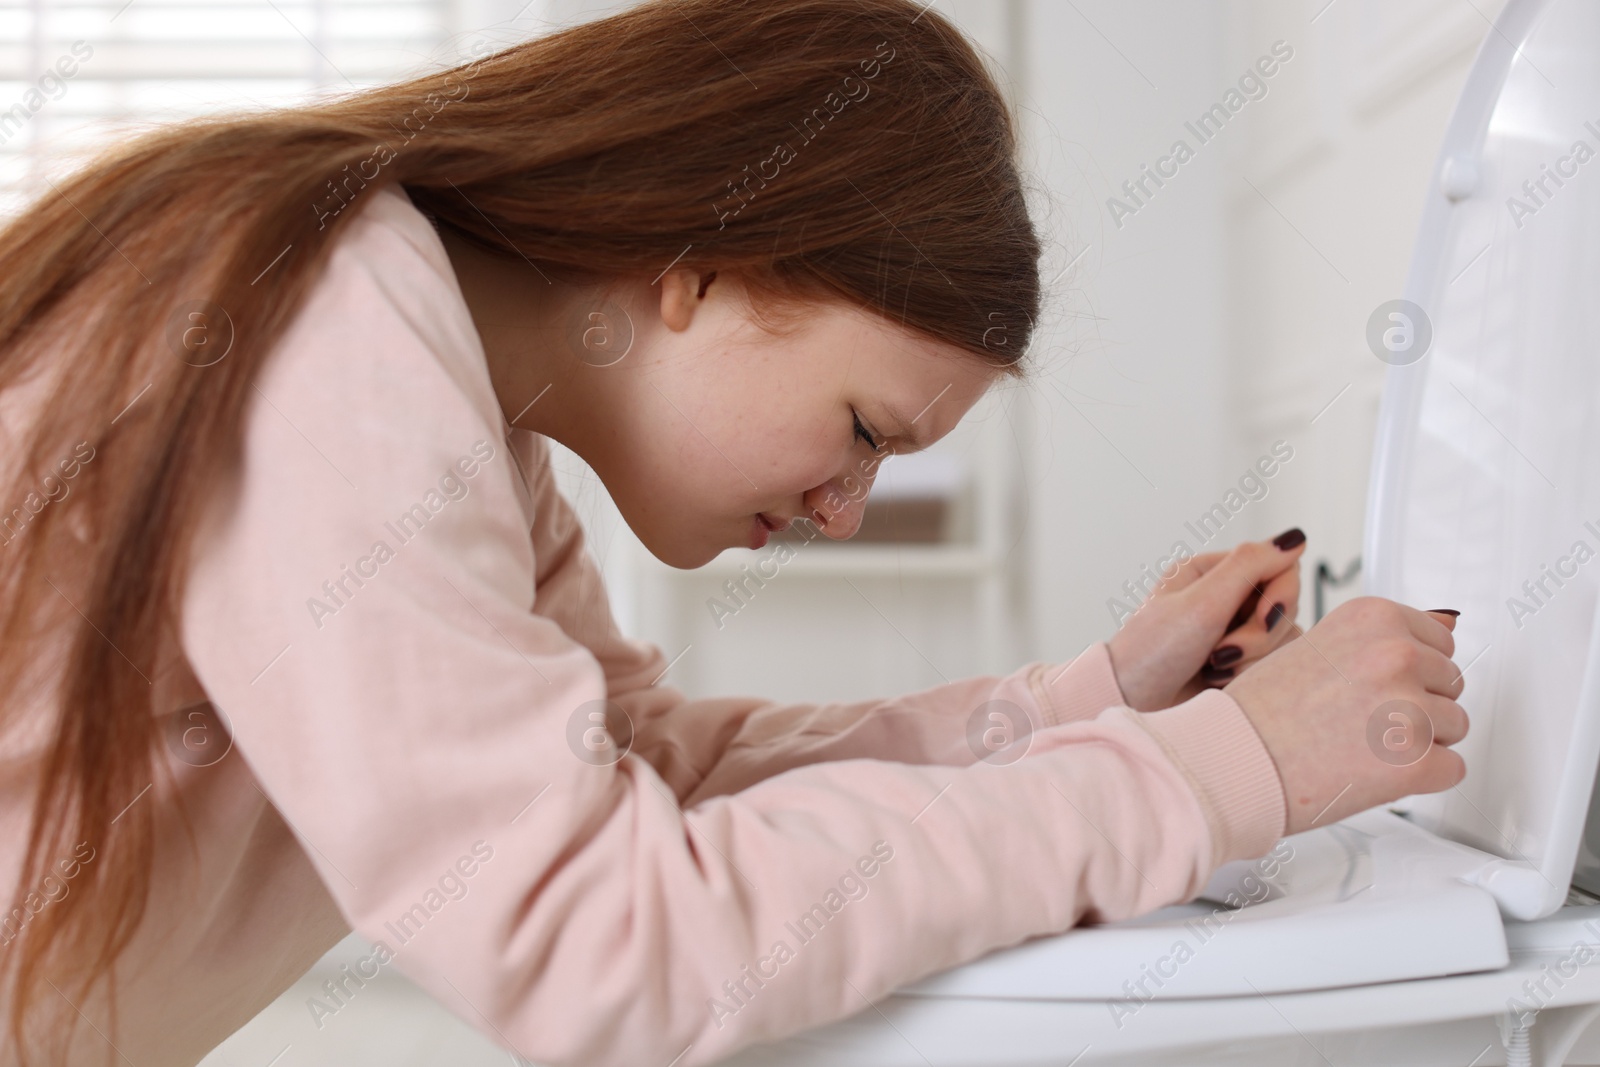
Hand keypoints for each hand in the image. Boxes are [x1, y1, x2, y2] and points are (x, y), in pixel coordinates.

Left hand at [1106, 529, 1306, 710]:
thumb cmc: (1153, 653)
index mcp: (1210, 572)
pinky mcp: (1238, 662)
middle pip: (1283, 604)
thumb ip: (1249, 566)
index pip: (1279, 566)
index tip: (1262, 619)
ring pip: (1282, 637)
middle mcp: (1224, 597)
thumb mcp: (1201, 603)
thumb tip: (1295, 536)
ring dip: (1251, 658)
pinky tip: (1218, 681)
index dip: (1281, 594)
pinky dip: (1249, 674)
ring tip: (1212, 669)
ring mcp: (1232, 630)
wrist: (1130, 705)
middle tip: (1221, 652)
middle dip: (1260, 634)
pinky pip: (1272, 662)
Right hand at [1224, 598, 1466, 834]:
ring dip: (1419, 741)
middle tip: (1359, 719)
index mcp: (1373, 617)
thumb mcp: (1320, 647)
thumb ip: (1382, 638)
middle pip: (1450, 683)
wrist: (1231, 761)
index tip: (1373, 685)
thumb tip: (1450, 622)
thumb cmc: (1261, 711)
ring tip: (1361, 744)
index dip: (1407, 670)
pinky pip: (1452, 769)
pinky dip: (1421, 778)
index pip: (1439, 640)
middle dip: (1416, 704)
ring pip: (1455, 727)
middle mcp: (1396, 654)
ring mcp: (1409, 709)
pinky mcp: (1414, 763)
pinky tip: (1374, 771)